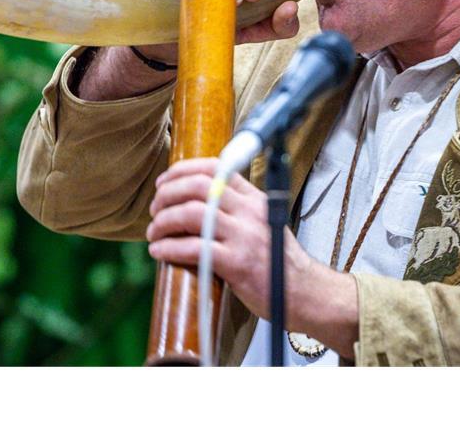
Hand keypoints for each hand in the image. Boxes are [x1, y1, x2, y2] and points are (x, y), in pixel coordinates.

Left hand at [145, 158, 358, 357]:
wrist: (305, 293)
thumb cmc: (278, 262)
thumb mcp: (264, 222)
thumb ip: (236, 209)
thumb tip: (195, 202)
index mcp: (254, 198)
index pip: (215, 167)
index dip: (182, 171)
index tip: (163, 182)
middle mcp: (249, 211)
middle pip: (197, 186)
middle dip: (167, 195)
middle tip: (154, 210)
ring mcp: (244, 236)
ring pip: (191, 214)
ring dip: (163, 222)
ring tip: (154, 233)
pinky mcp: (237, 263)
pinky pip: (194, 248)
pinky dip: (169, 248)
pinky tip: (159, 252)